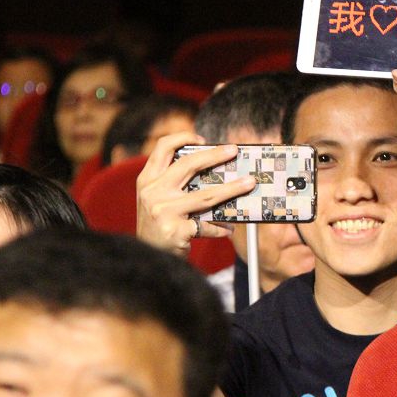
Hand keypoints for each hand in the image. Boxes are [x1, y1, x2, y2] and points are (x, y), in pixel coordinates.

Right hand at [135, 132, 256, 255]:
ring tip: (249, 184)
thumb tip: (216, 169)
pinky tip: (229, 228)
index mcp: (147, 180)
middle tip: (234, 151)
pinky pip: (206, 225)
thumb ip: (174, 183)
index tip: (203, 139)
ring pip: (206, 195)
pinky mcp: (174, 230)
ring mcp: (162, 211)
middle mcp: (152, 192)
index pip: (162, 148)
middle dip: (215, 155)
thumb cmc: (159, 225)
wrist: (147, 259)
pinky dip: (221, 227)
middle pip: (188, 165)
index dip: (183, 138)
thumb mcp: (158, 200)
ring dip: (232, 189)